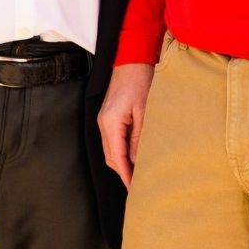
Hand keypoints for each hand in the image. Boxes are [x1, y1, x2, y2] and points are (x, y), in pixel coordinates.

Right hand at [97, 61, 152, 186]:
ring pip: (111, 150)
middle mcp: (103, 123)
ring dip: (122, 163)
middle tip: (139, 187)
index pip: (116, 158)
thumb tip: (137, 161)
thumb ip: (140, 138)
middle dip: (123, 173)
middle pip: (110, 157)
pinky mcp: (110, 116)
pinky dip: (122, 152)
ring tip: (138, 175)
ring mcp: (104, 120)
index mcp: (110, 123)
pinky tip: (133, 157)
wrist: (132, 60)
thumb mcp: (145, 112)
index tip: (135, 189)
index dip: (126, 175)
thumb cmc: (140, 81)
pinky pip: (113, 140)